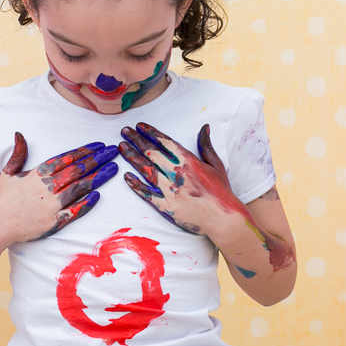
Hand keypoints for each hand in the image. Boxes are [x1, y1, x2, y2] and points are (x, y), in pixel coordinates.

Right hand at [0, 132, 118, 245]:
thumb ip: (18, 153)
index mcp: (38, 173)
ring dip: (98, 177)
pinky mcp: (54, 222)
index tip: (100, 144)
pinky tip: (98, 195)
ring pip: (79, 187)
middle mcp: (47, 187)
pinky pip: (74, 211)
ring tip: (113, 168)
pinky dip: (86, 203)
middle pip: (77, 170)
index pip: (66, 158)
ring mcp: (51, 205)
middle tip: (114, 151)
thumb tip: (19, 134)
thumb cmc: (3, 198)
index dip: (85, 151)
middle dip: (97, 159)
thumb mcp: (8, 172)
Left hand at [119, 122, 249, 236]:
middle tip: (125, 132)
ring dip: (132, 157)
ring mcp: (170, 190)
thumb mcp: (216, 165)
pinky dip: (135, 185)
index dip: (150, 132)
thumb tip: (204, 126)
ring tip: (122, 147)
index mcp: (189, 161)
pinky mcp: (166, 206)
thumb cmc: (221, 192)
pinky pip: (147, 193)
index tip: (139, 126)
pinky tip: (126, 176)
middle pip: (151, 153)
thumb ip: (206, 145)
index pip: (165, 142)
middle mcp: (177, 173)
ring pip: (146, 170)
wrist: (223, 219)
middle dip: (136, 140)